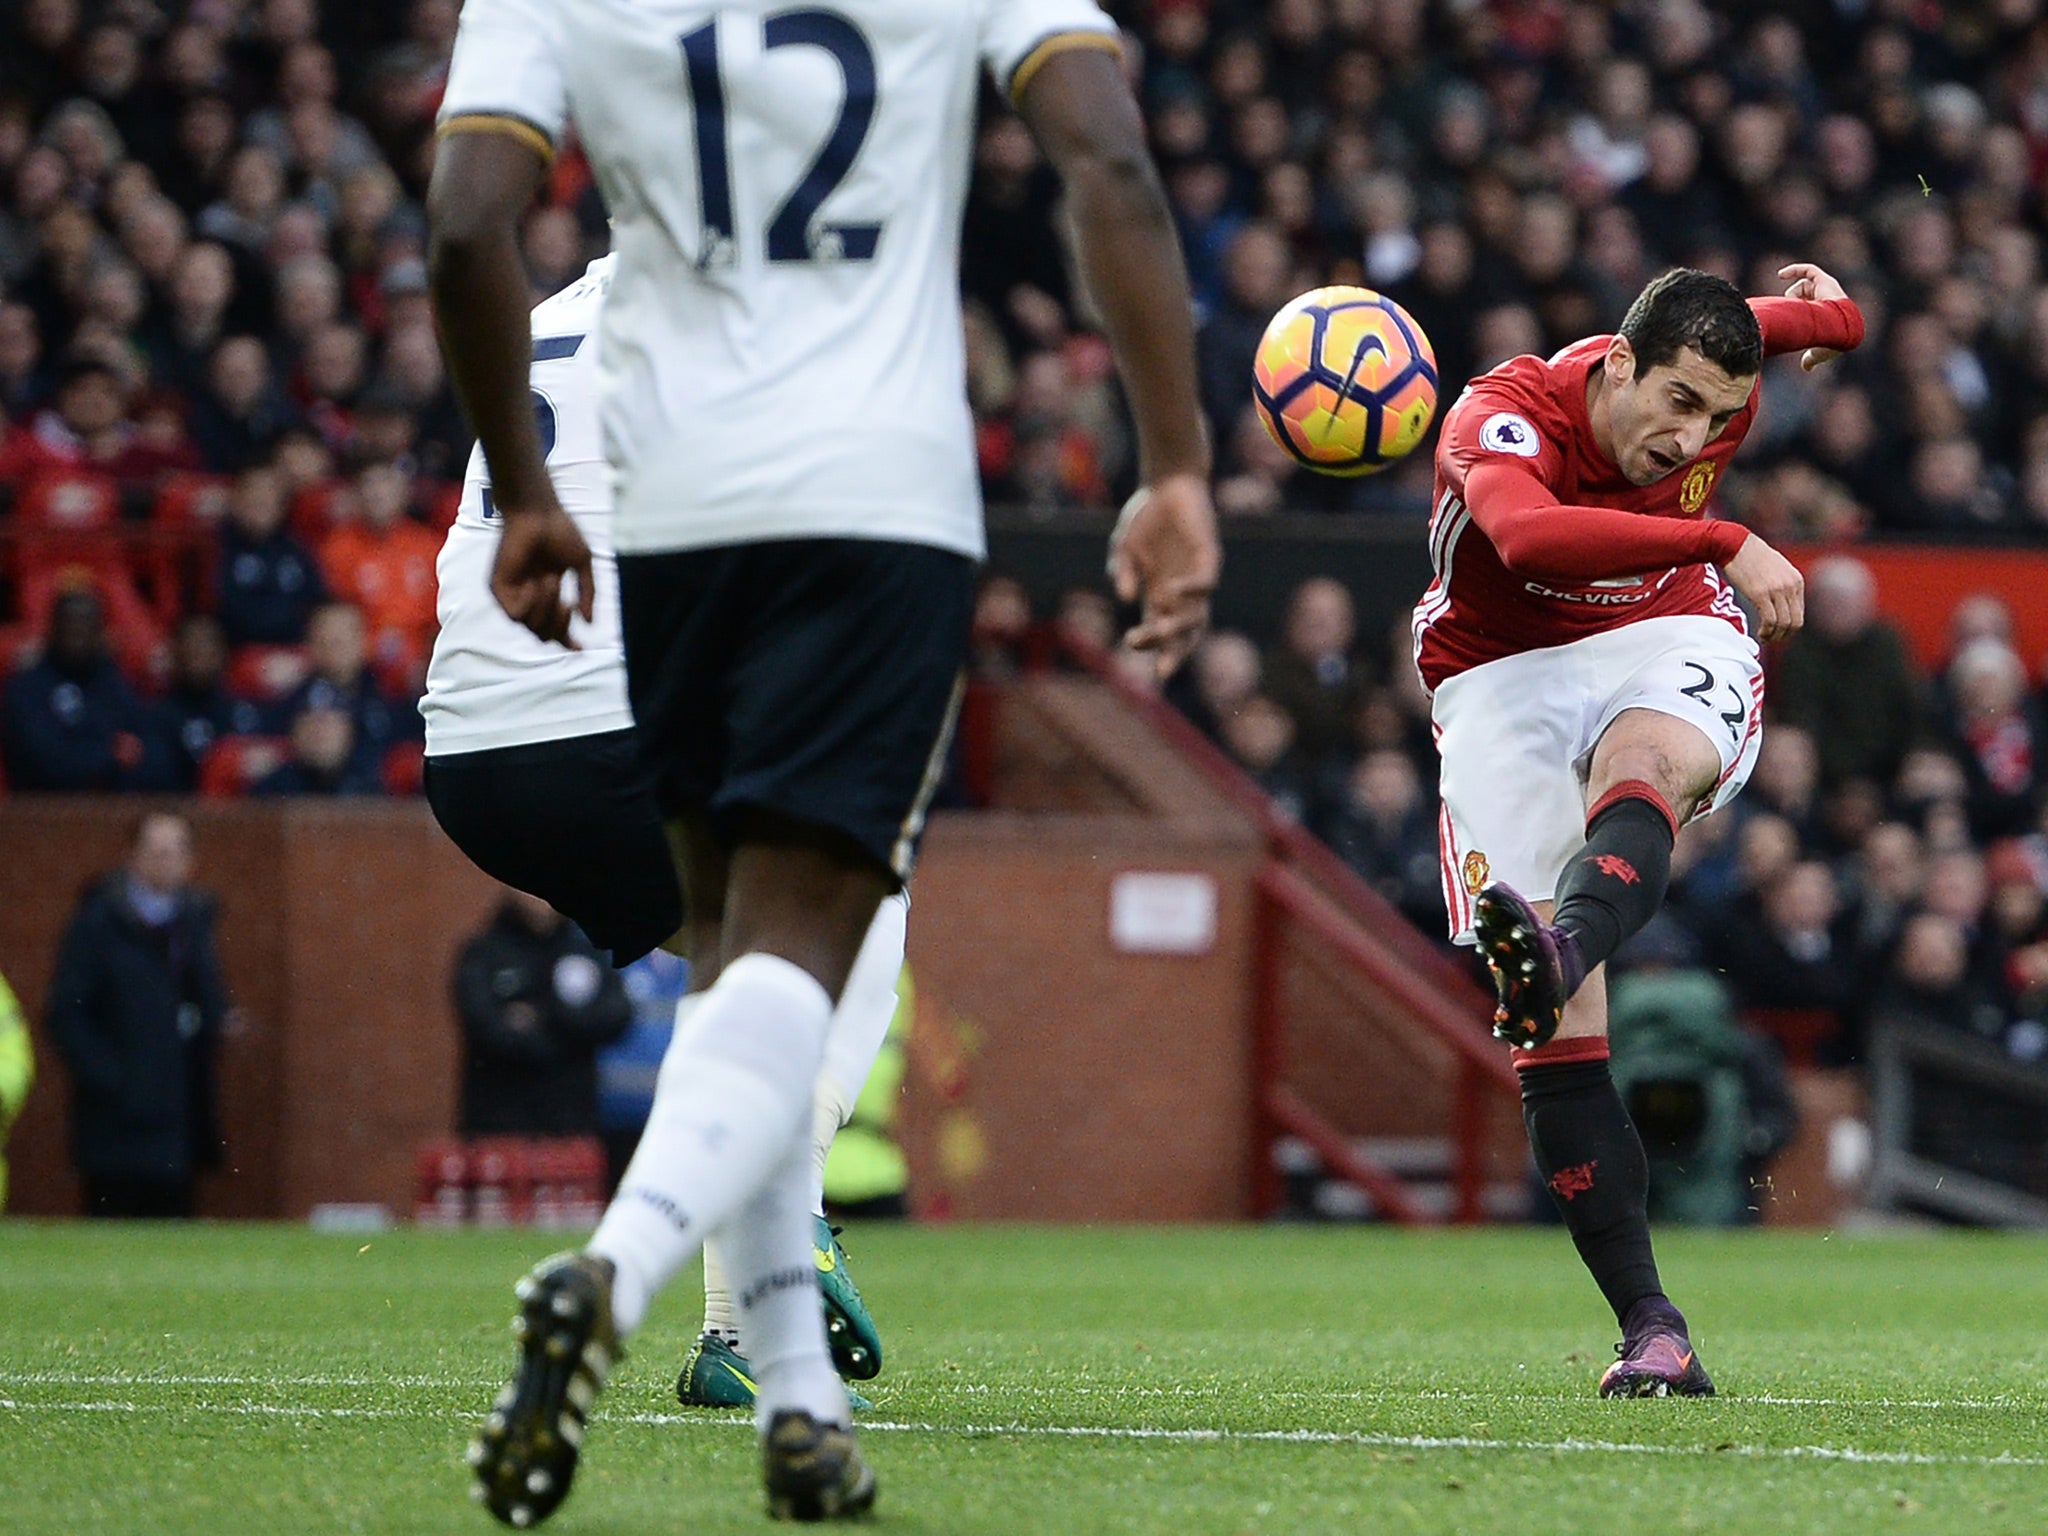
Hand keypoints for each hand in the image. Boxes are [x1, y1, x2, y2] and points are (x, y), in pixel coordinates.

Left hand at [490, 493, 593, 647]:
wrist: (537, 512)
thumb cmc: (560, 530)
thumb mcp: (583, 564)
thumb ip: (588, 593)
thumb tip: (589, 623)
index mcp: (549, 592)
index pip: (557, 626)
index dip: (568, 640)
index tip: (581, 648)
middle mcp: (530, 596)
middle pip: (545, 634)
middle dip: (560, 625)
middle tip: (568, 604)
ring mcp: (513, 594)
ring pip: (532, 628)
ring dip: (547, 610)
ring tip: (551, 582)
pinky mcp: (498, 589)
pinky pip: (517, 615)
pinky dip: (531, 604)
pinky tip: (536, 584)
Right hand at [1107, 471, 1219, 678]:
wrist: (1168, 484)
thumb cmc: (1146, 518)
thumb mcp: (1123, 548)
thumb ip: (1122, 572)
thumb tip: (1125, 598)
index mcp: (1157, 594)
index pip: (1156, 629)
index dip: (1150, 645)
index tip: (1132, 651)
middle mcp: (1179, 593)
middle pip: (1181, 634)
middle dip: (1172, 652)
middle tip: (1161, 669)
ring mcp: (1195, 577)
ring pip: (1196, 616)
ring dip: (1180, 630)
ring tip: (1159, 632)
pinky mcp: (1208, 558)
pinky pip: (1206, 583)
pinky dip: (1192, 591)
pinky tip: (1171, 591)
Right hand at [1722, 532, 1804, 641]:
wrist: (1735, 544)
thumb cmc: (1751, 556)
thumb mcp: (1776, 568)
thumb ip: (1782, 584)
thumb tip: (1780, 602)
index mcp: (1796, 581)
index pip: (1799, 613)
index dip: (1788, 628)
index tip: (1776, 633)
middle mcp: (1790, 586)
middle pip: (1794, 622)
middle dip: (1783, 636)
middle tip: (1770, 640)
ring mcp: (1776, 590)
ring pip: (1783, 624)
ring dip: (1773, 636)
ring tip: (1763, 638)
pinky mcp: (1760, 594)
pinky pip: (1769, 620)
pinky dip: (1766, 631)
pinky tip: (1759, 633)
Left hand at [1778, 263, 1848, 370]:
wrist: (1841, 329)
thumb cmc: (1831, 342)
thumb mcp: (1818, 353)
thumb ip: (1811, 359)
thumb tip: (1807, 368)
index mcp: (1827, 313)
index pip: (1809, 308)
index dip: (1797, 311)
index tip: (1785, 319)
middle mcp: (1828, 299)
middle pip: (1804, 296)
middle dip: (1794, 304)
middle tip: (1790, 315)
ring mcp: (1827, 288)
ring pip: (1803, 286)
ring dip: (1794, 296)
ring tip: (1796, 308)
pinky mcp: (1825, 280)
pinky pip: (1809, 270)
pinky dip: (1795, 270)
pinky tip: (1780, 275)